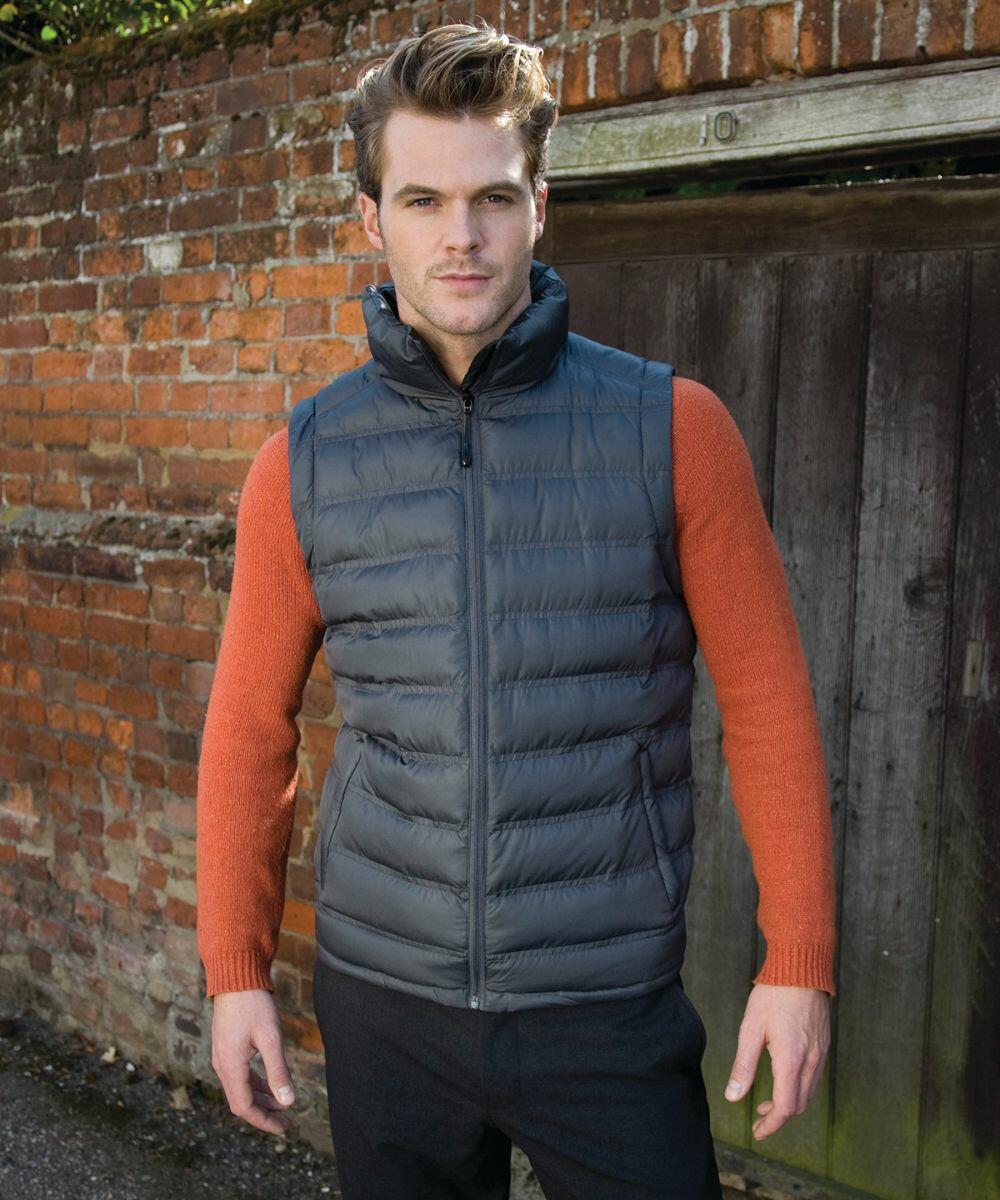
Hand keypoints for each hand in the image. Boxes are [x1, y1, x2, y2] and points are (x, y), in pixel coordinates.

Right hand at [210, 988, 296, 1135]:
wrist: (235, 977)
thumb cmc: (254, 1004)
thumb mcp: (271, 1037)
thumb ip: (278, 1070)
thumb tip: (288, 1101)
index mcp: (230, 1066)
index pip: (244, 1107)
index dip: (264, 1121)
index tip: (283, 1127)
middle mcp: (222, 1065)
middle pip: (241, 1101)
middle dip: (264, 1113)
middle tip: (287, 1121)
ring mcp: (222, 1056)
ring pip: (241, 1089)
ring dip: (261, 1099)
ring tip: (282, 1105)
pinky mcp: (227, 1048)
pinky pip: (240, 1075)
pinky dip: (255, 1084)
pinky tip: (270, 1084)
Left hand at [722, 983, 829, 1139]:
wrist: (802, 968)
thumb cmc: (773, 995)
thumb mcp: (751, 1029)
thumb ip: (744, 1066)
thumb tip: (734, 1097)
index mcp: (791, 1060)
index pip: (785, 1107)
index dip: (771, 1125)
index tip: (758, 1132)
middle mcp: (811, 1061)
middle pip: (799, 1105)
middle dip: (779, 1117)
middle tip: (759, 1118)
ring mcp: (821, 1053)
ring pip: (809, 1093)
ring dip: (790, 1103)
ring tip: (768, 1101)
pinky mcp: (824, 1044)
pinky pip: (814, 1077)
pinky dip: (799, 1088)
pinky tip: (784, 1079)